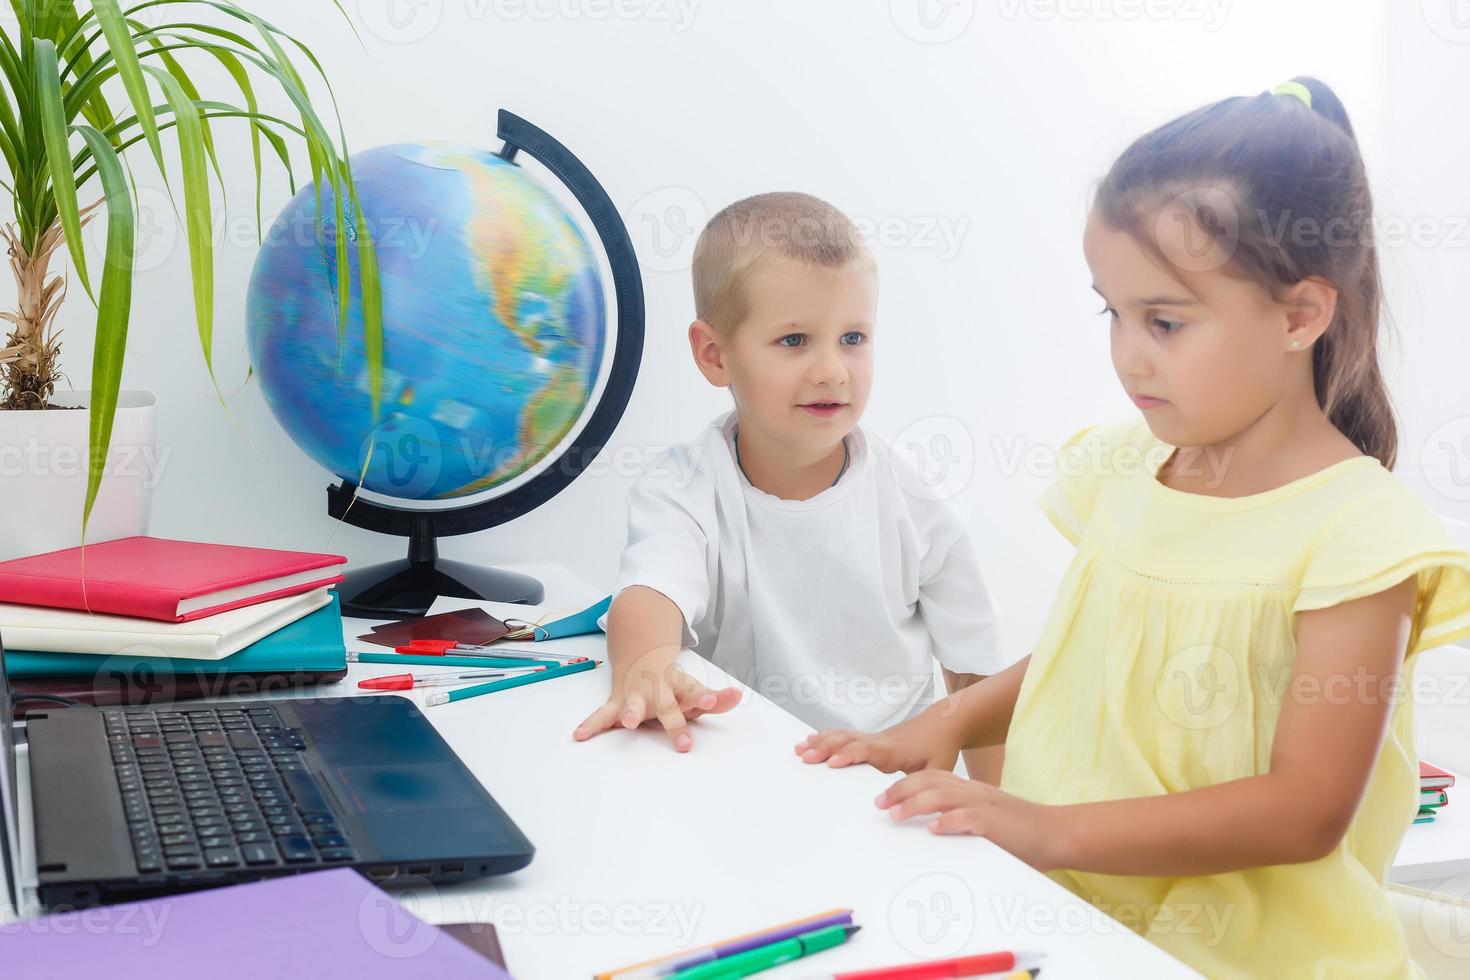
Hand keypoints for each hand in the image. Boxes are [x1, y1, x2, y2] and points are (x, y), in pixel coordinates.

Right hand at [572, 648, 741, 751]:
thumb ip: (716, 698)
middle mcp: (656, 688)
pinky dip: (591, 725)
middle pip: (667, 705)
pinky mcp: (616, 704)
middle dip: (674, 723)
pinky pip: (602, 716)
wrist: (639, 655)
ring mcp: (635, 696)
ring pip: (633, 704)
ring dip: (631, 712)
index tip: (715, 700)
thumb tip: (737, 696)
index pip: (694, 691)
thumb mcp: (694, 690)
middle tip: (684, 745)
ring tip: (629, 721)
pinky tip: (579, 735)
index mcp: (677, 685)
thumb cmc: (670, 684)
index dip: (704, 696)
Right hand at [794, 710, 959, 773]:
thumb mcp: (938, 770)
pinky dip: (826, 737)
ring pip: (843, 736)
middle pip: (847, 741)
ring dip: (821, 742)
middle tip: (804, 757)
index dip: (850, 755)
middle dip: (825, 748)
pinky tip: (811, 740)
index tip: (833, 762)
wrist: (945, 722)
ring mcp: (874, 738)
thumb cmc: (941, 747)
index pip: (868, 750)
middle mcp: (880, 741)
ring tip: (800, 749)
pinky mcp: (871, 739)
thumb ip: (921, 787)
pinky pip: (845, 735)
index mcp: (894, 750)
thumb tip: (904, 804)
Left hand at [875, 770, 1072, 870]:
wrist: (1055, 832)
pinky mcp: (997, 823)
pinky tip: (934, 829)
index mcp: (969, 789)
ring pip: (944, 796)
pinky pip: (971, 818)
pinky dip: (951, 822)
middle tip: (878, 804)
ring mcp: (985, 805)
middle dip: (900, 791)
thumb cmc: (1017, 830)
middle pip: (930, 782)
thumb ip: (958, 816)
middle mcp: (973, 792)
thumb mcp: (983, 816)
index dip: (903, 785)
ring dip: (916, 804)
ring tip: (895, 814)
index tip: (881, 798)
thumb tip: (930, 826)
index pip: (930, 778)